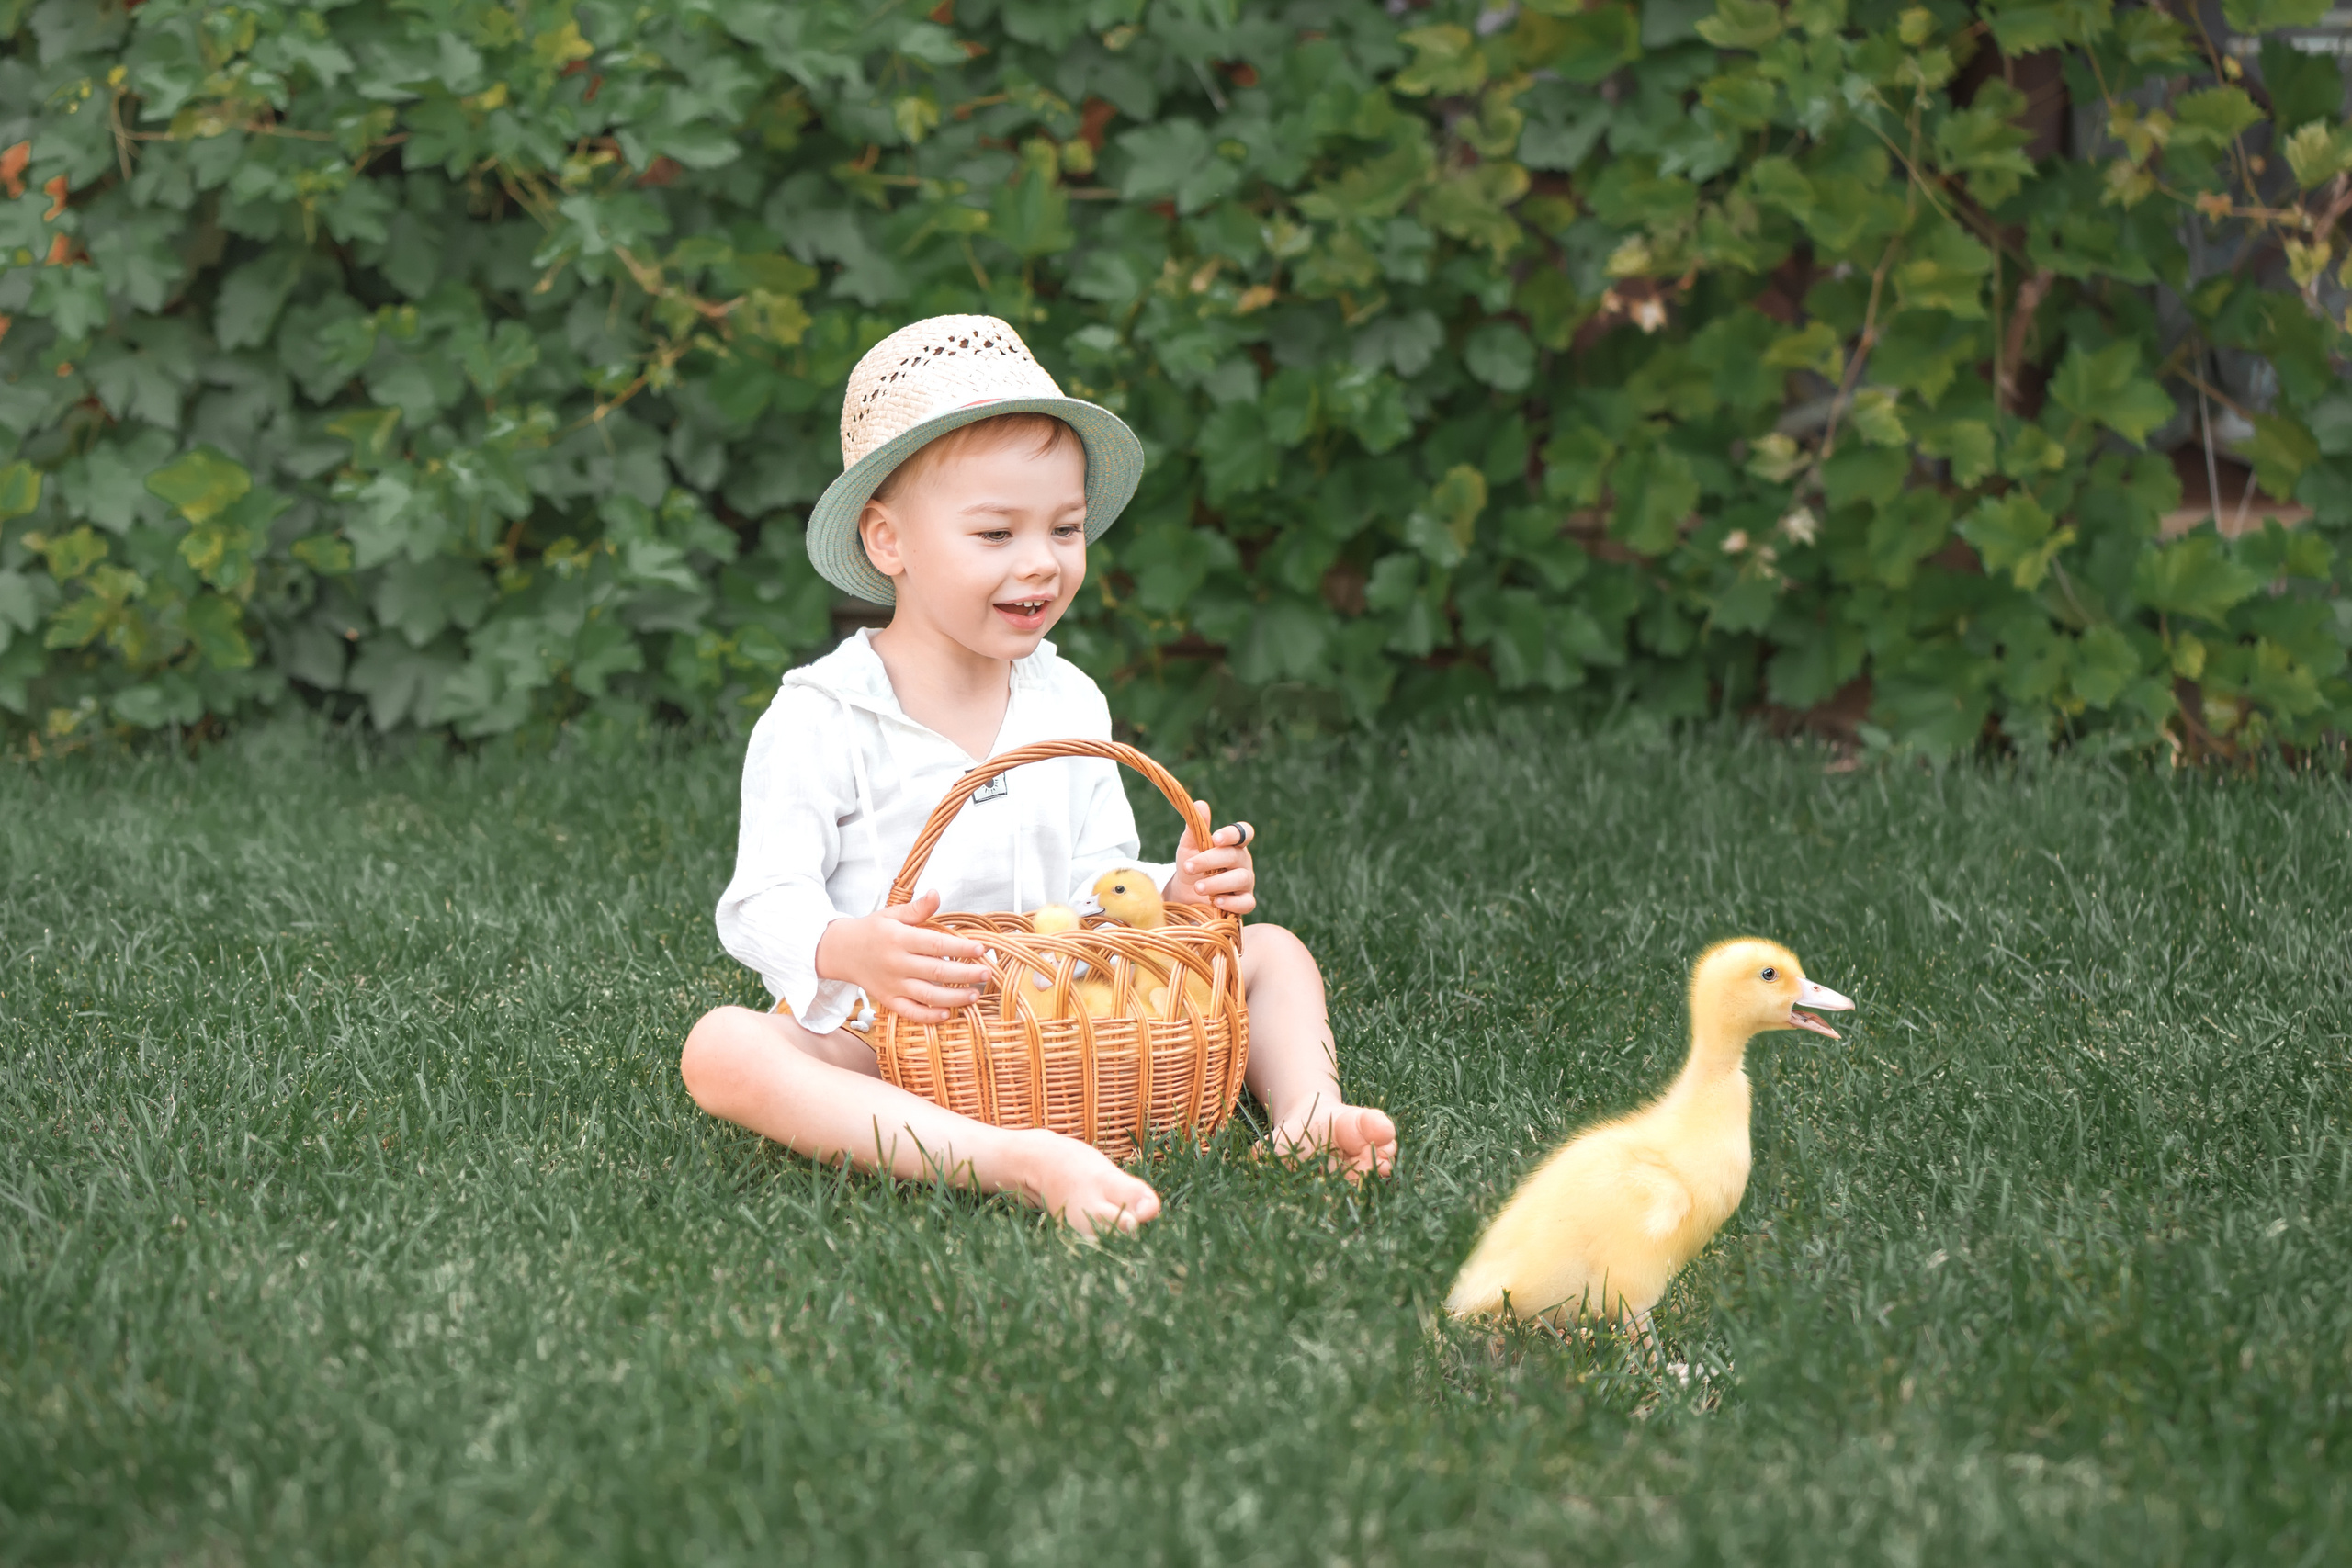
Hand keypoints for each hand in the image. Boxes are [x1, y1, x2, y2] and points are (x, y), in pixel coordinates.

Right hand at [815, 890, 992, 1022]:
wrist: (840, 951)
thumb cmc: (871, 931)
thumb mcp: (891, 914)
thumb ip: (917, 909)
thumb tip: (937, 893)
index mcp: (898, 939)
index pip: (935, 944)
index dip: (960, 948)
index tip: (981, 949)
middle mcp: (895, 963)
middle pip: (936, 971)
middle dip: (965, 974)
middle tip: (987, 974)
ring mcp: (892, 985)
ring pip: (926, 995)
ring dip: (953, 998)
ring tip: (975, 995)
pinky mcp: (887, 1000)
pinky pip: (909, 1012)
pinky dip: (927, 1016)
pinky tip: (946, 1014)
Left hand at [1164, 799, 1255, 914]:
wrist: (1185, 895)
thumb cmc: (1192, 867)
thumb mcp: (1189, 847)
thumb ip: (1195, 827)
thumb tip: (1200, 803)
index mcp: (1233, 844)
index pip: (1243, 833)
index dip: (1233, 834)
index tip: (1216, 838)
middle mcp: (1243, 861)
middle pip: (1235, 856)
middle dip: (1210, 861)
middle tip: (1188, 867)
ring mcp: (1246, 882)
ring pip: (1241, 879)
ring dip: (1218, 882)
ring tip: (1198, 887)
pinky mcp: (1244, 902)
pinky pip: (1246, 903)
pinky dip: (1232, 902)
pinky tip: (1216, 901)